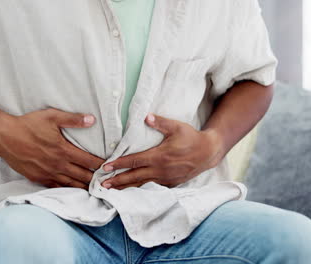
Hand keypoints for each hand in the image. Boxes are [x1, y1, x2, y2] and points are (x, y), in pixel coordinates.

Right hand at [0, 108, 104, 189]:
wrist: (4, 137)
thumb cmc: (28, 124)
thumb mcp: (51, 116)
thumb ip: (73, 119)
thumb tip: (92, 119)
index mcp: (63, 150)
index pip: (89, 161)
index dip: (101, 165)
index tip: (110, 167)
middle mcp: (57, 165)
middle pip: (83, 176)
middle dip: (96, 180)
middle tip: (107, 183)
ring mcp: (47, 173)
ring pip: (71, 184)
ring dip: (84, 187)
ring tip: (95, 190)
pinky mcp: (38, 178)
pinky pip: (56, 187)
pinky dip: (67, 189)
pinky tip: (74, 191)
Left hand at [101, 113, 224, 189]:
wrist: (208, 153)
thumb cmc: (191, 138)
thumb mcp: (177, 127)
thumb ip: (160, 122)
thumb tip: (146, 117)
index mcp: (159, 156)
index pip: (134, 161)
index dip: (118, 164)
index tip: (105, 167)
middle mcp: (160, 170)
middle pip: (133, 177)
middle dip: (117, 181)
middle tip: (102, 184)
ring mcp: (165, 179)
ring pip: (141, 185)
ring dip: (125, 188)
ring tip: (112, 191)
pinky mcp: (170, 184)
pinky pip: (151, 188)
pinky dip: (139, 190)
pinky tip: (131, 193)